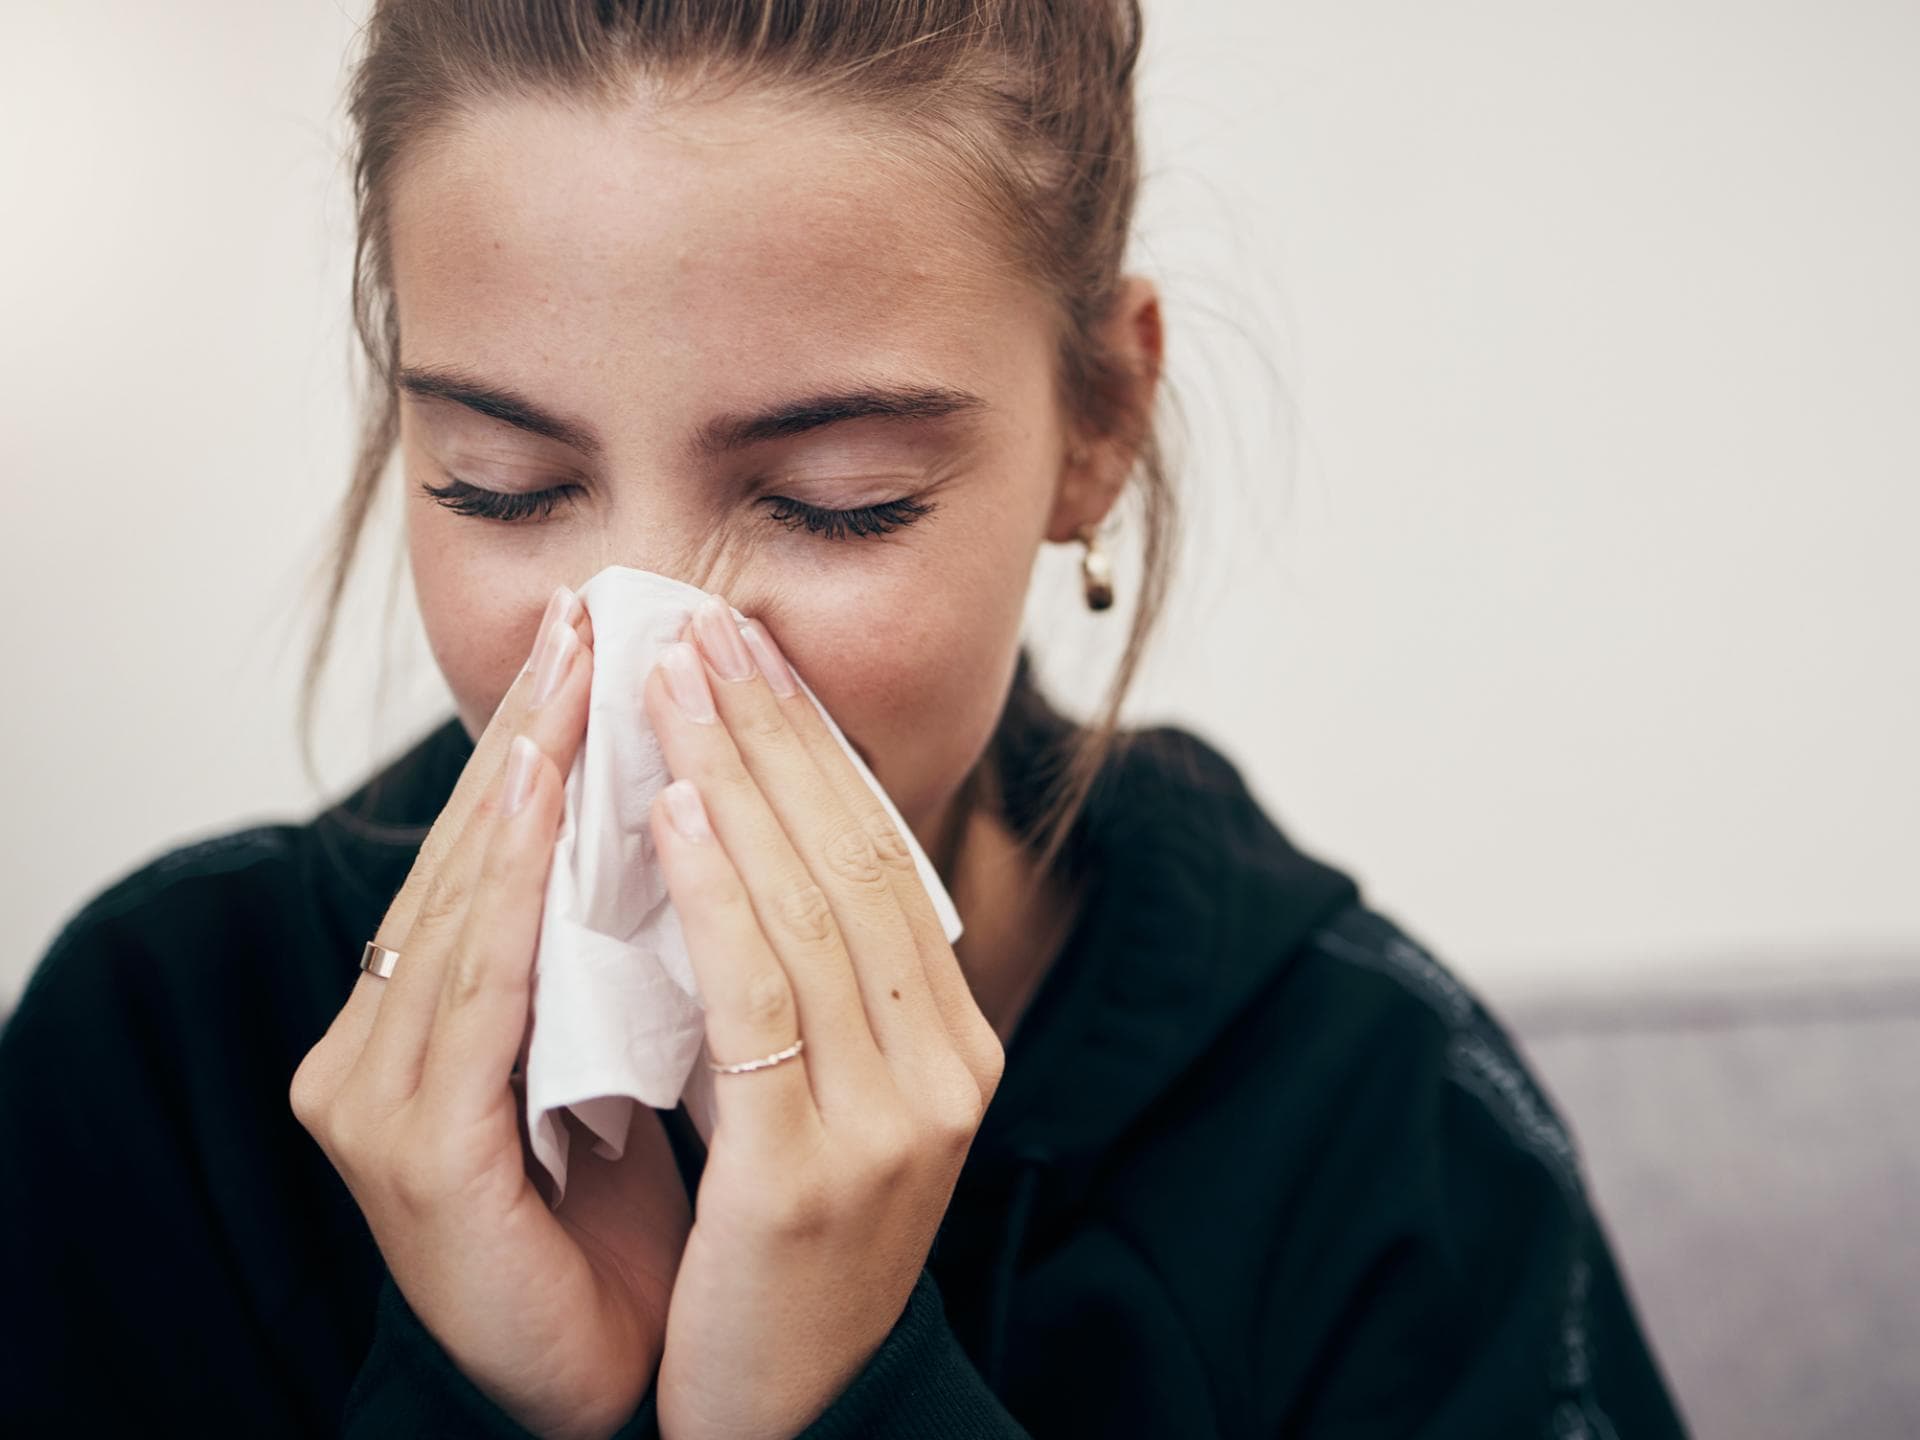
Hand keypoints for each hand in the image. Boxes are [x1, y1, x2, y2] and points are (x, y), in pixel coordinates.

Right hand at [290, 587, 692, 1439]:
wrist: (618, 1381)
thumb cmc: (631, 1219)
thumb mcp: (631, 1057)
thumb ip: (622, 955)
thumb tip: (697, 820)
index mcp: (434, 1020)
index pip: (496, 860)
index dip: (544, 746)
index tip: (599, 638)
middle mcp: (383, 1042)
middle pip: (468, 861)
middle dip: (533, 733)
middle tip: (587, 616)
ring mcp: (379, 1095)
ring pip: (462, 905)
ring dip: (520, 783)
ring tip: (569, 677)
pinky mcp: (410, 1147)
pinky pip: (470, 994)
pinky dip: (509, 889)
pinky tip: (539, 801)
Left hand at [639, 595, 1005, 1439]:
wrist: (797, 1422)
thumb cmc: (784, 1255)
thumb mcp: (822, 1103)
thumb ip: (811, 992)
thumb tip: (737, 849)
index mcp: (954, 1041)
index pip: (881, 860)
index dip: (814, 749)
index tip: (752, 656)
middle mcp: (945, 1065)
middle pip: (854, 858)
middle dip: (775, 731)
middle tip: (704, 626)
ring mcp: (893, 1119)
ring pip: (810, 907)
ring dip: (737, 779)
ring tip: (672, 683)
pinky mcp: (813, 1170)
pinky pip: (763, 999)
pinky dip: (719, 894)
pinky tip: (674, 813)